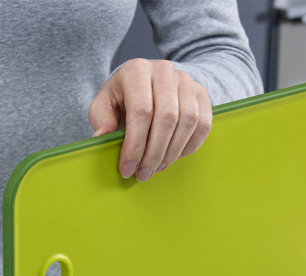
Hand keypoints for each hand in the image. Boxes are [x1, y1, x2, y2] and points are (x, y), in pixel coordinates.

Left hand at [88, 58, 212, 181]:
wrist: (146, 83)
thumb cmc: (122, 98)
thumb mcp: (103, 105)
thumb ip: (102, 120)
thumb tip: (102, 138)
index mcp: (136, 70)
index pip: (141, 111)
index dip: (135, 145)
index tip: (127, 168)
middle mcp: (164, 70)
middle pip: (167, 118)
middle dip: (154, 153)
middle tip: (143, 174)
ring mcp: (186, 80)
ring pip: (188, 121)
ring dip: (172, 152)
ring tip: (156, 168)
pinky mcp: (201, 93)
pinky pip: (203, 124)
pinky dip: (190, 146)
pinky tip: (173, 157)